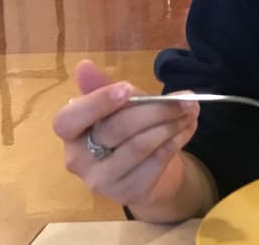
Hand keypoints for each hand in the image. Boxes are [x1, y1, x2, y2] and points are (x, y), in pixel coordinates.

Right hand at [52, 60, 199, 209]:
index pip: (68, 120)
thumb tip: (84, 66)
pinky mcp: (127, 193)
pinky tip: (187, 128)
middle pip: (116, 129)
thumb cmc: (127, 133)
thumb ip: (105, 88)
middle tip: (186, 98)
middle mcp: (78, 160)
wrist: (146, 174)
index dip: (96, 103)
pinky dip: (176, 141)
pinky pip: (156, 160)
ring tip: (191, 110)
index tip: (127, 88)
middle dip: (156, 109)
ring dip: (172, 124)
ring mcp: (101, 180)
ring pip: (140, 145)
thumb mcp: (118, 106)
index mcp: (70, 133)